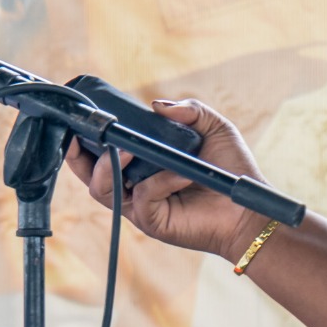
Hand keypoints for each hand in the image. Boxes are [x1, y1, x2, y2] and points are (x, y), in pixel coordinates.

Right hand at [65, 99, 270, 261]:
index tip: (77, 121)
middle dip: (75, 156)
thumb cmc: (231, 170)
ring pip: (101, 188)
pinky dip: (159, 181)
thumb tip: (155, 105)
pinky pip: (142, 198)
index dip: (81, 141)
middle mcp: (133, 187)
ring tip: (127, 148)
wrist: (251, 209)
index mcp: (139, 166)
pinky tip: (180, 172)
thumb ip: (188, 110)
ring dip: (107, 166)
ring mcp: (140, 206)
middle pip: (88, 174)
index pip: (98, 154)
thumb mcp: (213, 128)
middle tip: (78, 136)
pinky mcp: (152, 222)